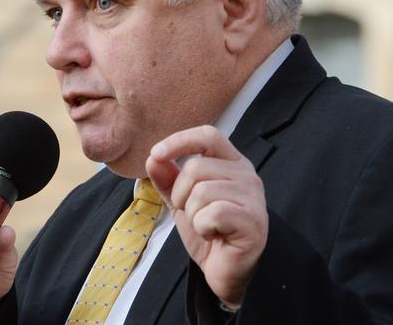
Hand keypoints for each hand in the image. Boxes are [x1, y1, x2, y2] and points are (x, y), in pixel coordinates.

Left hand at [146, 125, 267, 307]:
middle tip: (191, 212)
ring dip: (192, 214)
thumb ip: (167, 178)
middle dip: (180, 193)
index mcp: (232, 163)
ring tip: (205, 225)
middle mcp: (246, 174)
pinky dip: (203, 227)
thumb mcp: (181, 200)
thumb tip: (153, 159)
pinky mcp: (253, 221)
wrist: (225, 270)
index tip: (156, 153)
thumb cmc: (208, 231)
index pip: (208, 135)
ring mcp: (253, 197)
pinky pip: (212, 214)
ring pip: (202, 191)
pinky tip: (214, 235)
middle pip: (196, 167)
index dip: (180, 140)